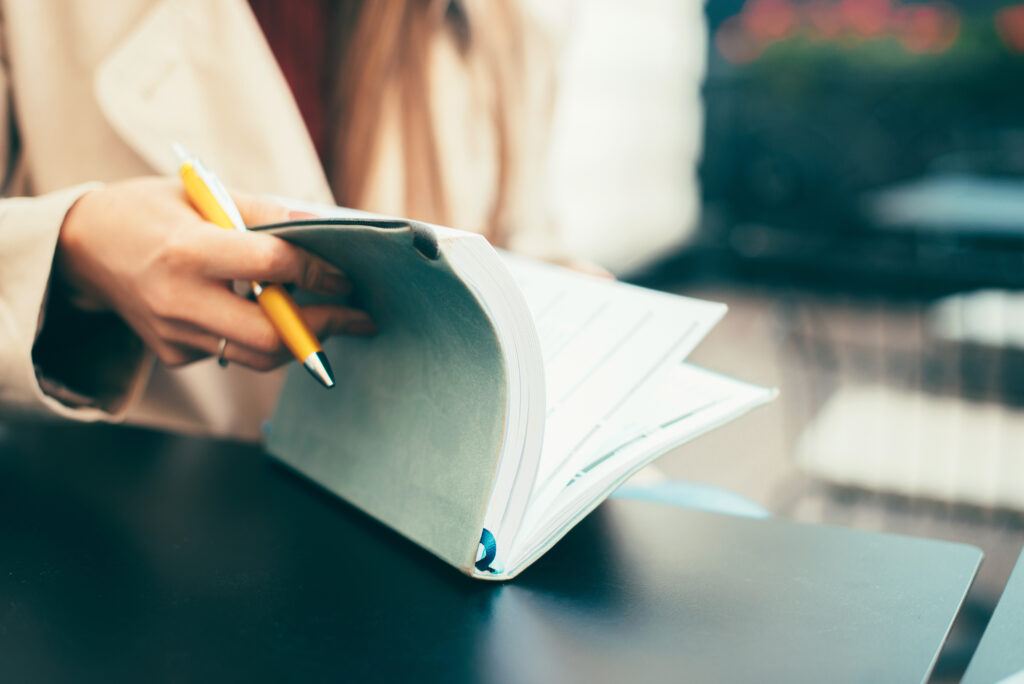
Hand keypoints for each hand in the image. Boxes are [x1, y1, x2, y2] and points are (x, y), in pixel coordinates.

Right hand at [56, 177, 373, 370]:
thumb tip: (322, 228)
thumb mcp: (202, 194)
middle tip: (360, 316)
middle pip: (271, 335)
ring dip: (303, 339)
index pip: (271, 268)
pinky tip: (274, 315)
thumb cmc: (148, 210)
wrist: (82, 248)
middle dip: (326, 326)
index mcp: (187, 252)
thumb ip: (263, 212)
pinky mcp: (174, 354)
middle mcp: (180, 301)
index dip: (319, 272)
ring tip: (334, 318)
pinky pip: (233, 353)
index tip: (348, 274)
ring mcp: (174, 335)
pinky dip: (262, 338)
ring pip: (259, 356)